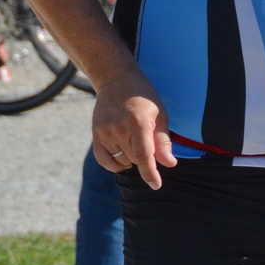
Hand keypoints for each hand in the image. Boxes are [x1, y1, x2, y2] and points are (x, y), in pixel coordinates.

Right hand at [92, 68, 175, 188]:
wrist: (116, 80)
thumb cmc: (144, 98)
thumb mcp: (160, 115)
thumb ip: (163, 141)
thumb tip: (169, 164)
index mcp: (138, 123)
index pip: (144, 156)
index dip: (150, 173)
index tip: (156, 185)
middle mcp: (119, 129)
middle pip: (134, 160)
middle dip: (144, 158)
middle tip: (147, 140)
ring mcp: (105, 132)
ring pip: (121, 161)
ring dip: (131, 158)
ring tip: (134, 140)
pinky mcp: (96, 134)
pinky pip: (104, 160)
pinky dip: (114, 164)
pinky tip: (122, 158)